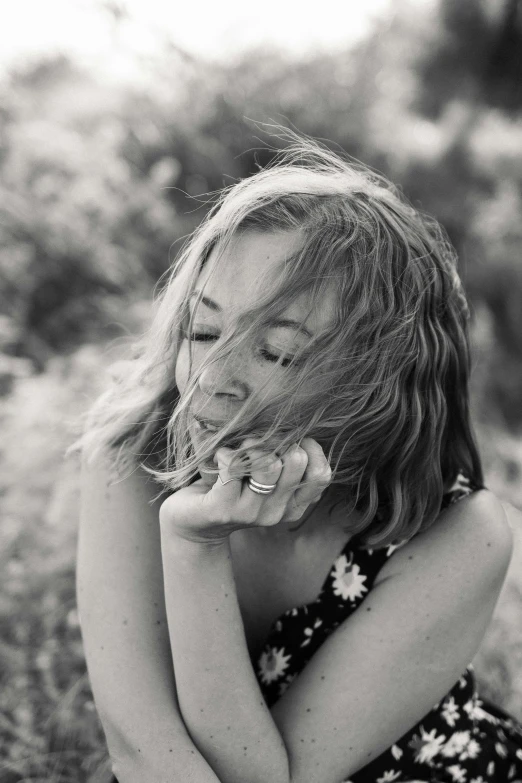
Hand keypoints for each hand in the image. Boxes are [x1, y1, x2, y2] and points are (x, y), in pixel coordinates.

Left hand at [159, 437, 331, 543]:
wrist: (191, 521)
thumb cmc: (232, 489)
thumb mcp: (265, 481)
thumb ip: (286, 464)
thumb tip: (300, 430)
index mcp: (292, 506)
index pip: (321, 475)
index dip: (312, 449)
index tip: (292, 440)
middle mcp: (276, 512)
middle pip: (296, 462)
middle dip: (278, 440)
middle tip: (259, 443)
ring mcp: (250, 513)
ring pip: (268, 464)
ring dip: (252, 445)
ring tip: (239, 448)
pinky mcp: (223, 509)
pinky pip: (233, 468)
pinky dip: (225, 454)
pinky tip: (220, 457)